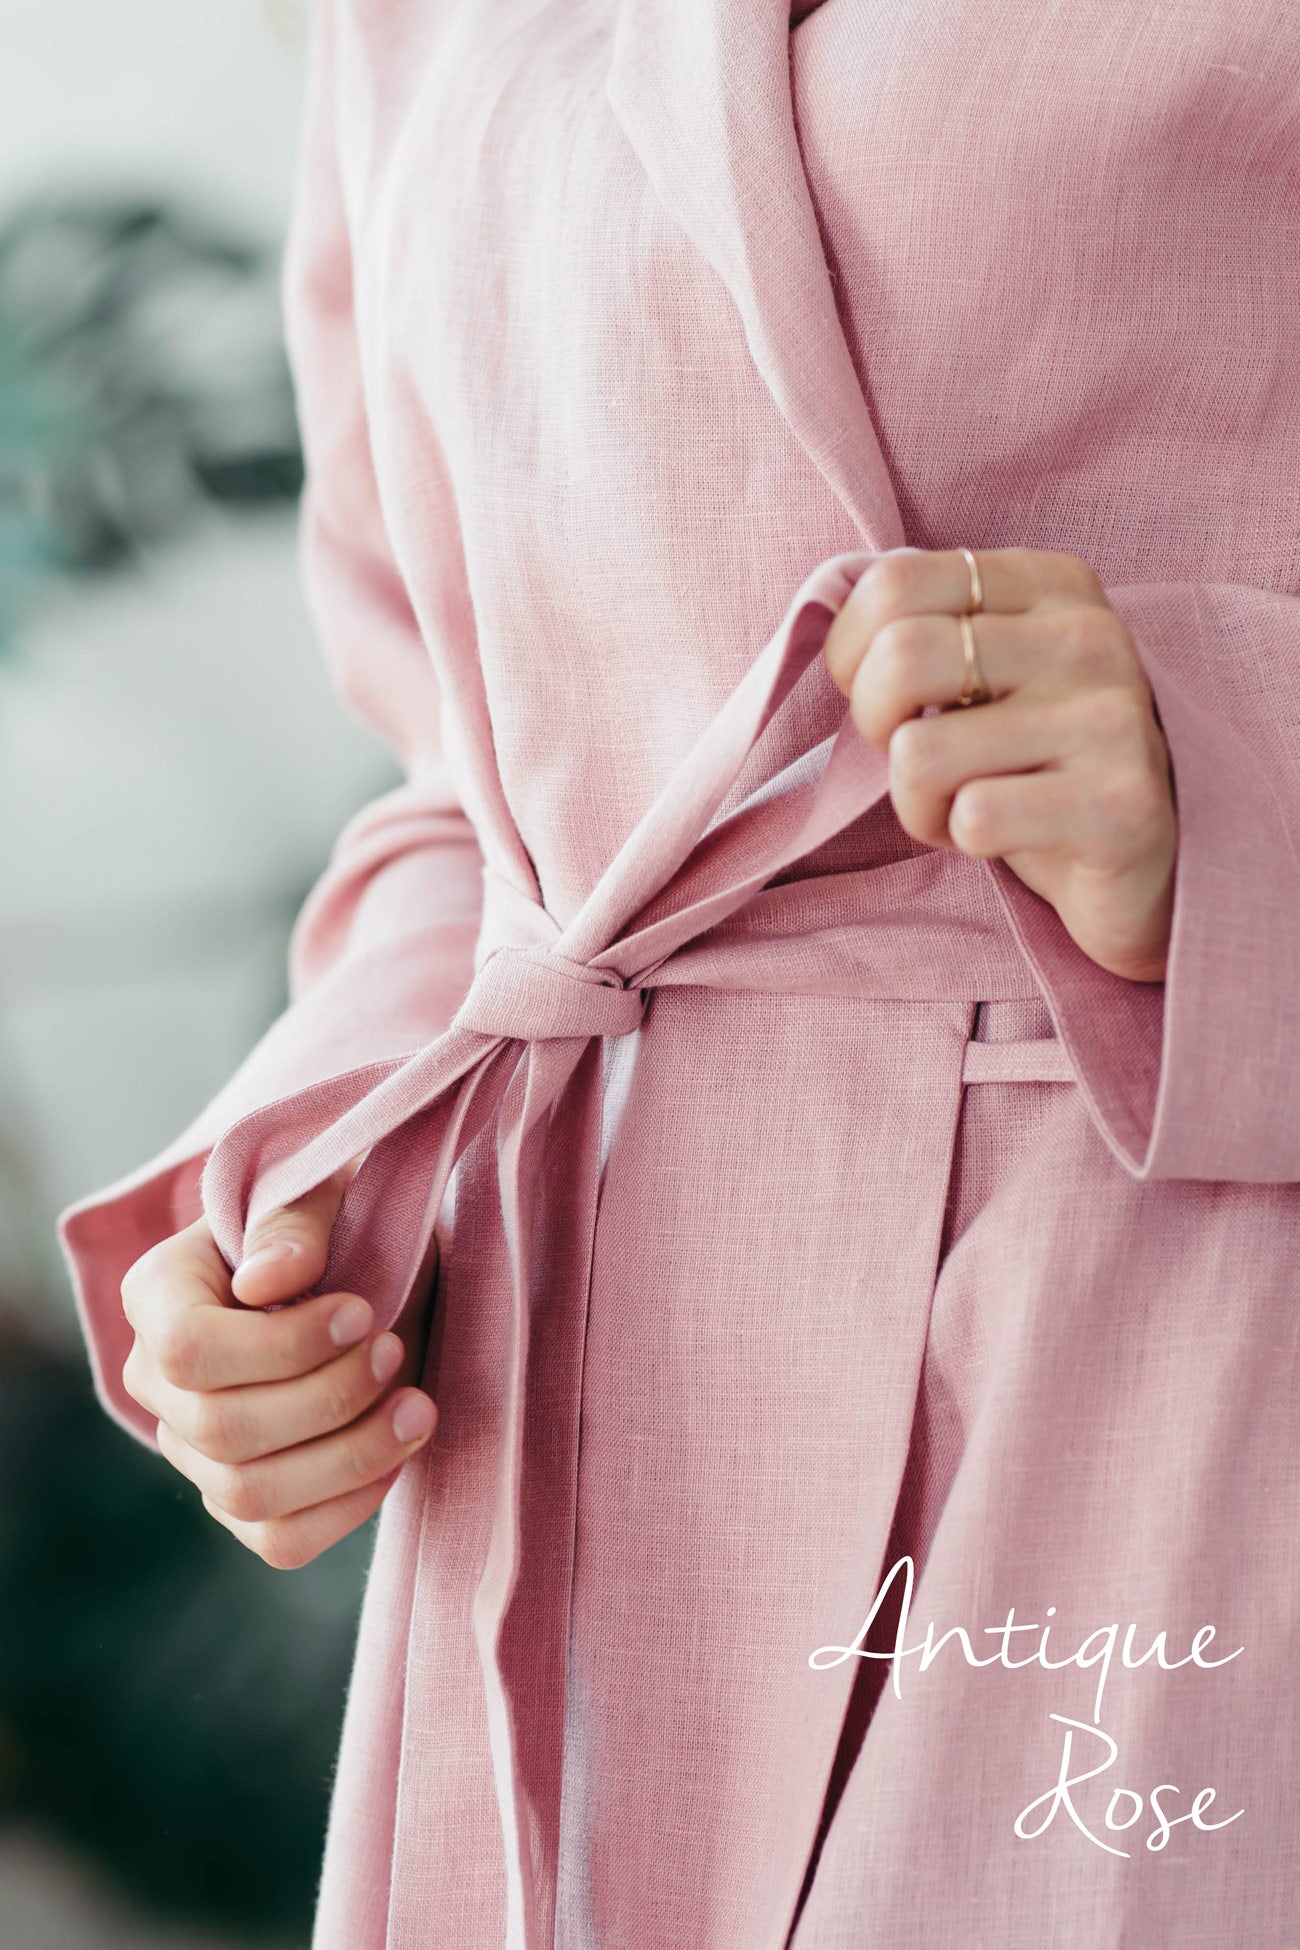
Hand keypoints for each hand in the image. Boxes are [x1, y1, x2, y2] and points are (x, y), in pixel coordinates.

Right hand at [120, 1165, 439, 1567]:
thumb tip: (272, 1281)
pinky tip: (399, 1453)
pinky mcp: (243, 1501)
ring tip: (418, 1408)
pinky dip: (349, 1506)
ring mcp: (193, 1450)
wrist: (374, 1273)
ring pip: (250, 1495)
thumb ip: (295, 1225)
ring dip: (350, 1457)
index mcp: (158, 1295)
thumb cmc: (340, 1222)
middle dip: (327, 1398)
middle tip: (395, 1350)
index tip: (360, 1313)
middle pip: (223, 1429)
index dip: (281, 1345)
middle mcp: (158, 1381)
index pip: (189, 1348)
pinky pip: (282, 1540)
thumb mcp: (324, 1193)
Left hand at [822, 546, 1176, 982]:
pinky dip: (960, 839)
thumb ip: (922, 630)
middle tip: (915, 759)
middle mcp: (1089, 635)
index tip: (881, 698)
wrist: (1146, 862)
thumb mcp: (985, 674)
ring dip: (916, 801)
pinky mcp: (1119, 804)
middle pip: (901, 658)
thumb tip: (825, 619)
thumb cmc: (1035, 764)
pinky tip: (1003, 837)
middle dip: (876, 726)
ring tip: (965, 803)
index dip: (851, 654)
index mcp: (1052, 584)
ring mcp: (1112, 718)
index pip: (894, 581)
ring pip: (921, 752)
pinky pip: (973, 817)